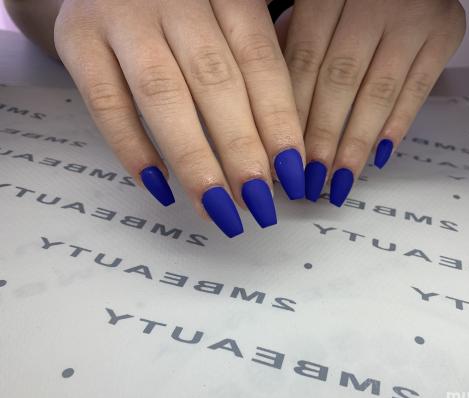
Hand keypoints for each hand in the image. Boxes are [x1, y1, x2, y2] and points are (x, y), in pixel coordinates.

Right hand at [54, 0, 305, 236]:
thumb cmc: (182, 11)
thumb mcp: (225, 19)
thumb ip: (250, 70)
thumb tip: (279, 153)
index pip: (259, 61)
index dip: (278, 120)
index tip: (292, 172)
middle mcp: (175, 0)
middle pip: (214, 80)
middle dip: (240, 148)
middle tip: (258, 201)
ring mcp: (121, 17)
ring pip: (163, 95)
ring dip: (193, 158)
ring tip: (216, 206)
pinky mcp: (77, 38)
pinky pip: (106, 102)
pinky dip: (133, 148)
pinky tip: (161, 186)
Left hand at [281, 0, 465, 204]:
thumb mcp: (320, 2)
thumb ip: (298, 44)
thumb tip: (280, 111)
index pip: (304, 63)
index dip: (292, 114)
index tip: (283, 155)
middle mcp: (371, 1)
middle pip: (339, 81)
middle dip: (322, 137)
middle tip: (310, 179)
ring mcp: (412, 16)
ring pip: (377, 92)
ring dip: (356, 142)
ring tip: (340, 179)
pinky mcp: (446, 30)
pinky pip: (419, 88)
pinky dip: (397, 125)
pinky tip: (378, 156)